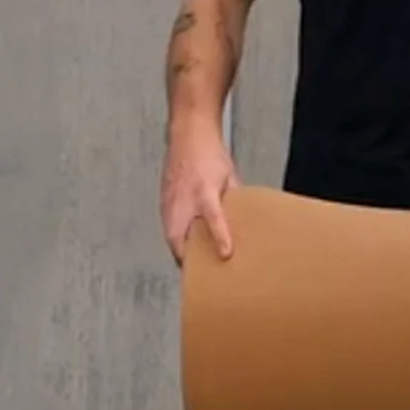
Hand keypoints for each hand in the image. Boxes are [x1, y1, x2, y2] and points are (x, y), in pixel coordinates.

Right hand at [160, 131, 238, 264]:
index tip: (226, 254)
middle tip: (202, 274)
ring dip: (181, 251)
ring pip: (171, 236)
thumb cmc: (210, 154)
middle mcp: (184, 199)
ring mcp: (170, 202)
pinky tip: (185, 245)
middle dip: (189, 259)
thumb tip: (246, 219)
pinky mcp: (163, 203)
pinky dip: (175, 239)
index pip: (213, 219)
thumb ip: (236, 199)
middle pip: (180, 238)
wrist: (188, 135)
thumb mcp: (230, 176)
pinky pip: (167, 228)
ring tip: (193, 266)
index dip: (220, 238)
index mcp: (205, 191)